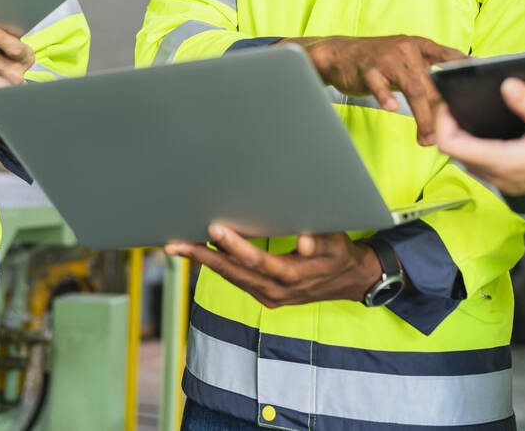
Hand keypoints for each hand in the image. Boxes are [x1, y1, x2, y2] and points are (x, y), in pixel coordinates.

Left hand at [164, 225, 380, 307]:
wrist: (348, 280)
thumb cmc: (339, 253)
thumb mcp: (335, 244)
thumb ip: (318, 242)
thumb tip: (300, 242)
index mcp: (293, 276)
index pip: (258, 261)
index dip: (235, 246)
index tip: (214, 229)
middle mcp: (276, 290)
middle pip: (234, 273)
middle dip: (203, 256)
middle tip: (176, 243)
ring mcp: (269, 296)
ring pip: (231, 278)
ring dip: (203, 262)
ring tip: (177, 246)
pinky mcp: (265, 295)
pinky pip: (236, 280)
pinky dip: (217, 267)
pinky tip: (199, 253)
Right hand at [289, 35, 464, 144]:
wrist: (338, 54)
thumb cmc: (376, 61)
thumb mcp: (404, 61)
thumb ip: (425, 73)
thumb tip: (449, 98)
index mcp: (419, 46)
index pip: (449, 56)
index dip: (466, 69)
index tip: (481, 87)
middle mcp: (407, 49)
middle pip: (432, 84)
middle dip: (441, 113)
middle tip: (447, 136)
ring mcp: (387, 58)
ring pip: (412, 88)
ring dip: (422, 116)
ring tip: (427, 138)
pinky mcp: (368, 68)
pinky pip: (380, 85)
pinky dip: (386, 96)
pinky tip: (391, 109)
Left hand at [435, 77, 524, 211]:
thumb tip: (506, 85)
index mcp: (504, 164)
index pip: (452, 146)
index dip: (443, 122)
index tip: (449, 101)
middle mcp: (501, 177)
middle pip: (457, 153)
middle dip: (451, 127)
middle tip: (456, 102)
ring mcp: (509, 182)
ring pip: (470, 160)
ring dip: (465, 137)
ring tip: (470, 111)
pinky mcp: (518, 181)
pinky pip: (486, 164)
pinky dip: (480, 145)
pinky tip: (492, 129)